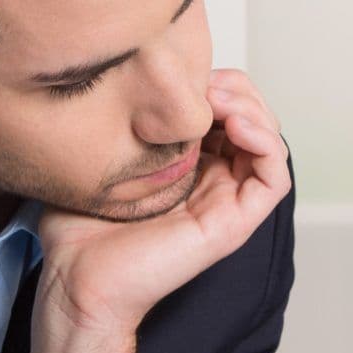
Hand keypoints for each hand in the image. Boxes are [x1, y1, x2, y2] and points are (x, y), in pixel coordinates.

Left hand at [20, 71, 289, 352]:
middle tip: (204, 84)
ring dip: (254, 110)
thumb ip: (118, 121)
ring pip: (269, 143)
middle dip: (236, 89)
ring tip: (220, 102)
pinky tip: (236, 126)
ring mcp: (226, 202)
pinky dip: (268, 143)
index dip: (212, 82)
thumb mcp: (98, 157)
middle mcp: (211, 181)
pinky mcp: (234, 223)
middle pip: (252, 119)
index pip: (223, 111)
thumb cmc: (79, 229)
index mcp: (186, 166)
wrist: (77, 279)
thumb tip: (128, 79)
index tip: (180, 73)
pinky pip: (275, 178)